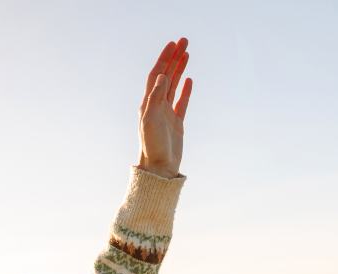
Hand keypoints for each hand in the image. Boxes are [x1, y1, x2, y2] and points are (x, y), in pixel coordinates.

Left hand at [137, 37, 192, 178]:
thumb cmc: (152, 146)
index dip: (164, 59)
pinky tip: (188, 79)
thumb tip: (162, 75)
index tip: (173, 44)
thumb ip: (156, 97)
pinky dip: (185, 90)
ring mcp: (167, 114)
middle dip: (174, 58)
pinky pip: (181, 102)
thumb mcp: (151, 120)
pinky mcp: (176, 123)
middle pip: (166, 76)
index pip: (157, 75)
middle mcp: (156, 107)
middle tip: (184, 41)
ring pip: (174, 86)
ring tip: (187, 53)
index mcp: (148, 104)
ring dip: (180, 69)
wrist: (159, 167)